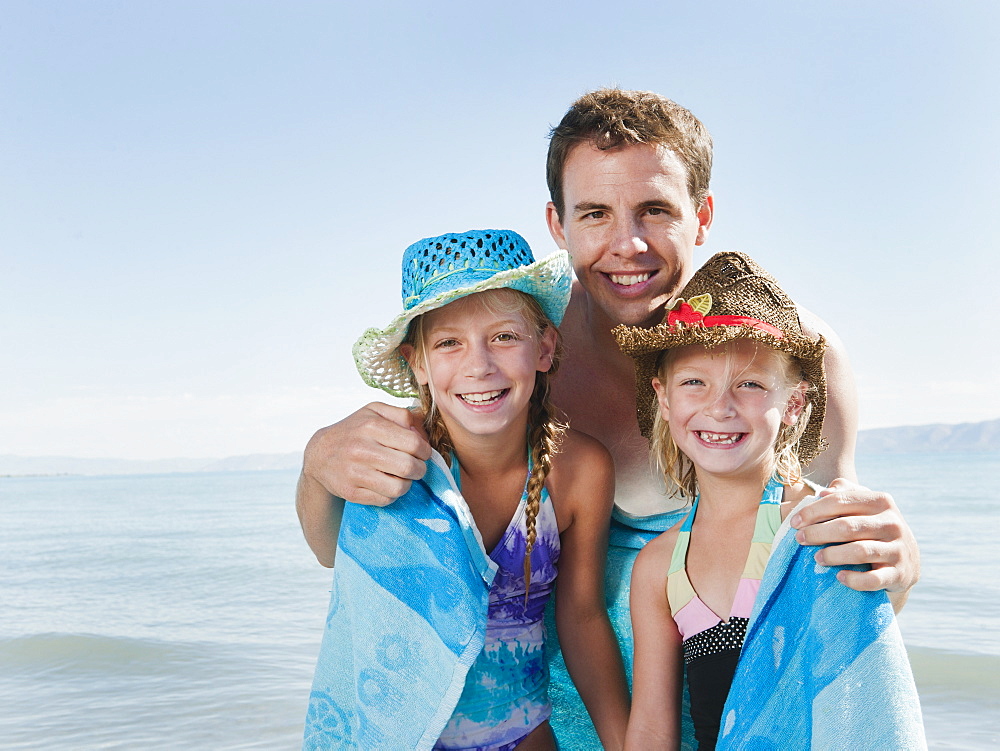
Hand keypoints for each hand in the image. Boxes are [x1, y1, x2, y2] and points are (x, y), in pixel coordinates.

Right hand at [303, 402, 430, 505]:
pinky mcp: (351, 492)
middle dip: (420, 469)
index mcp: (371, 426)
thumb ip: (402, 415)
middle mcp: (362, 450)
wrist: (319, 454)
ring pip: (399, 487)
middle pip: (409, 467)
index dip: (425, 451)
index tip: (422, 453)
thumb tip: (423, 434)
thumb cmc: (353, 431)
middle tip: (416, 467)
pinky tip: (387, 484)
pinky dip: (392, 494)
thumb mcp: (375, 412)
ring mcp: (355, 473)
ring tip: (401, 476)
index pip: (413, 443)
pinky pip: (385, 500)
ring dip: (407, 483)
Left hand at [790, 479, 919, 599]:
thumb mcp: (862, 506)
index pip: (840, 501)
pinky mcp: (899, 574)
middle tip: (799, 539)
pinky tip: (839, 577)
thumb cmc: (872, 527)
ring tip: (816, 558)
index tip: (794, 522)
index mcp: (880, 501)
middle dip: (818, 533)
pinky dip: (854, 580)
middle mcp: (892, 523)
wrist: (906, 561)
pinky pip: (873, 579)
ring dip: (833, 555)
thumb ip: (843, 493)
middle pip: (847, 526)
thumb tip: (822, 493)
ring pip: (860, 551)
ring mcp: (898, 549)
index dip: (813, 511)